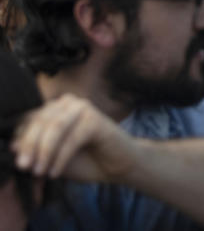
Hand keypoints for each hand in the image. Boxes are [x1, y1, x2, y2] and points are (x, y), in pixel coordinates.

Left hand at [12, 94, 138, 181]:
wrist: (118, 166)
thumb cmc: (86, 160)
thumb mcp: (53, 157)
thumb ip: (35, 149)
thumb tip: (12, 145)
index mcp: (55, 109)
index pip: (30, 119)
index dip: (21, 139)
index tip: (17, 163)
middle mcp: (68, 103)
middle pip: (41, 121)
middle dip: (29, 146)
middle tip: (23, 167)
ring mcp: (84, 108)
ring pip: (55, 127)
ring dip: (43, 151)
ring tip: (39, 172)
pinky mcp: (96, 119)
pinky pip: (72, 139)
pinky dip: (61, 158)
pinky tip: (55, 173)